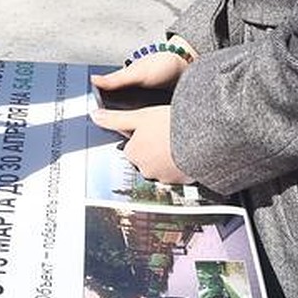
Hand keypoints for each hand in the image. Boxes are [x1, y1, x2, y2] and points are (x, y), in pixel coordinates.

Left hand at [90, 55, 193, 183]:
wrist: (204, 138)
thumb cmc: (171, 126)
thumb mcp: (139, 115)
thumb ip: (115, 118)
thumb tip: (94, 115)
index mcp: (134, 154)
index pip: (132, 146)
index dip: (141, 134)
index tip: (151, 127)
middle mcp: (146, 169)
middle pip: (145, 157)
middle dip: (153, 147)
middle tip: (166, 132)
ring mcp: (164, 177)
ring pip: (161, 165)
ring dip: (167, 155)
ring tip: (178, 140)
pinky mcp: (182, 182)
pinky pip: (178, 172)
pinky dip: (180, 163)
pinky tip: (188, 150)